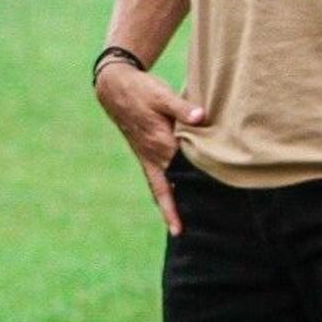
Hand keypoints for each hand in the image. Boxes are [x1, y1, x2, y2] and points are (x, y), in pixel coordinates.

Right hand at [95, 59, 202, 235]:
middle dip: (177, 210)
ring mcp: (147, 157)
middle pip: (169, 188)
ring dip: (168, 208)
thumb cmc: (141, 90)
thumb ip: (182, 108)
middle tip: (185, 233)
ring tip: (177, 229)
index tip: (207, 205)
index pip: (183, 171)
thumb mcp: (162, 95)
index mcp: (160, 144)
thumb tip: (200, 117)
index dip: (196, 186)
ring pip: (160, 189)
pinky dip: (163, 195)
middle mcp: (153, 156)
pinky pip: (154, 181)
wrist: (115, 87)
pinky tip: (172, 204)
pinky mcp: (144, 155)